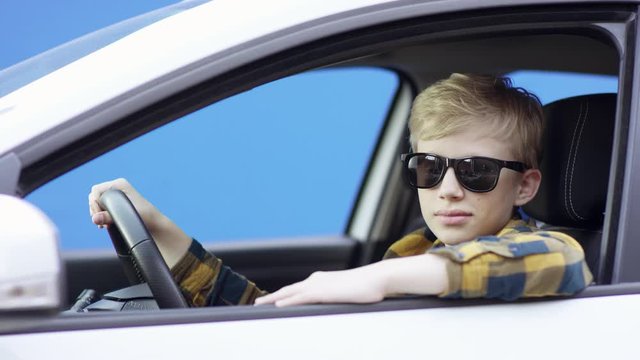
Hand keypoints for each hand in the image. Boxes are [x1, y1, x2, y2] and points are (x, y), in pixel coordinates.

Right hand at [88, 178, 191, 267]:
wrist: (155, 223)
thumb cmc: (145, 218)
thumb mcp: (126, 217)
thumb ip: (109, 217)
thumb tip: (95, 219)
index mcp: (120, 184)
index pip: (96, 190)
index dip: (95, 204)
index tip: (99, 217)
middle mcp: (117, 187)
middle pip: (94, 196)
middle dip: (95, 210)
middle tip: (101, 223)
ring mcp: (116, 195)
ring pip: (97, 202)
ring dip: (97, 214)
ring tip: (104, 225)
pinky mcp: (116, 203)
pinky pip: (101, 207)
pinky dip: (101, 216)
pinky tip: (105, 225)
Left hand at [254, 266, 386, 306]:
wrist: (377, 279)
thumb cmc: (367, 288)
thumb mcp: (348, 295)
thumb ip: (337, 300)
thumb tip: (334, 306)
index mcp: (321, 280)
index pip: (297, 288)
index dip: (284, 295)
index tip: (272, 300)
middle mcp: (316, 280)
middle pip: (288, 289)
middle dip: (272, 296)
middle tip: (257, 303)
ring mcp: (318, 285)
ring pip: (289, 292)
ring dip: (273, 299)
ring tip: (259, 305)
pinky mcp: (323, 292)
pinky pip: (300, 297)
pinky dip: (287, 301)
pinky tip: (277, 306)